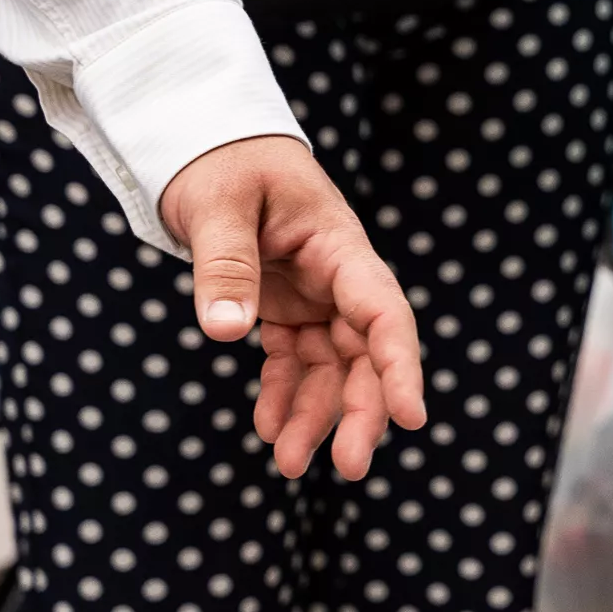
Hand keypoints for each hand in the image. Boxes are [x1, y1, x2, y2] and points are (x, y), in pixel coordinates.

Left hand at [158, 135, 425, 480]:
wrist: (202, 143)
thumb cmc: (218, 161)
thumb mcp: (216, 205)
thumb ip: (225, 266)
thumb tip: (226, 332)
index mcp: (339, 246)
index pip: (383, 314)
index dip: (401, 367)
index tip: (411, 418)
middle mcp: (337, 278)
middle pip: (367, 354)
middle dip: (362, 412)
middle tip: (350, 468)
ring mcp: (314, 296)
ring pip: (332, 369)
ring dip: (316, 416)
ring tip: (290, 464)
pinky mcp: (286, 308)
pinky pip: (294, 362)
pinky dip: (283, 396)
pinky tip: (269, 429)